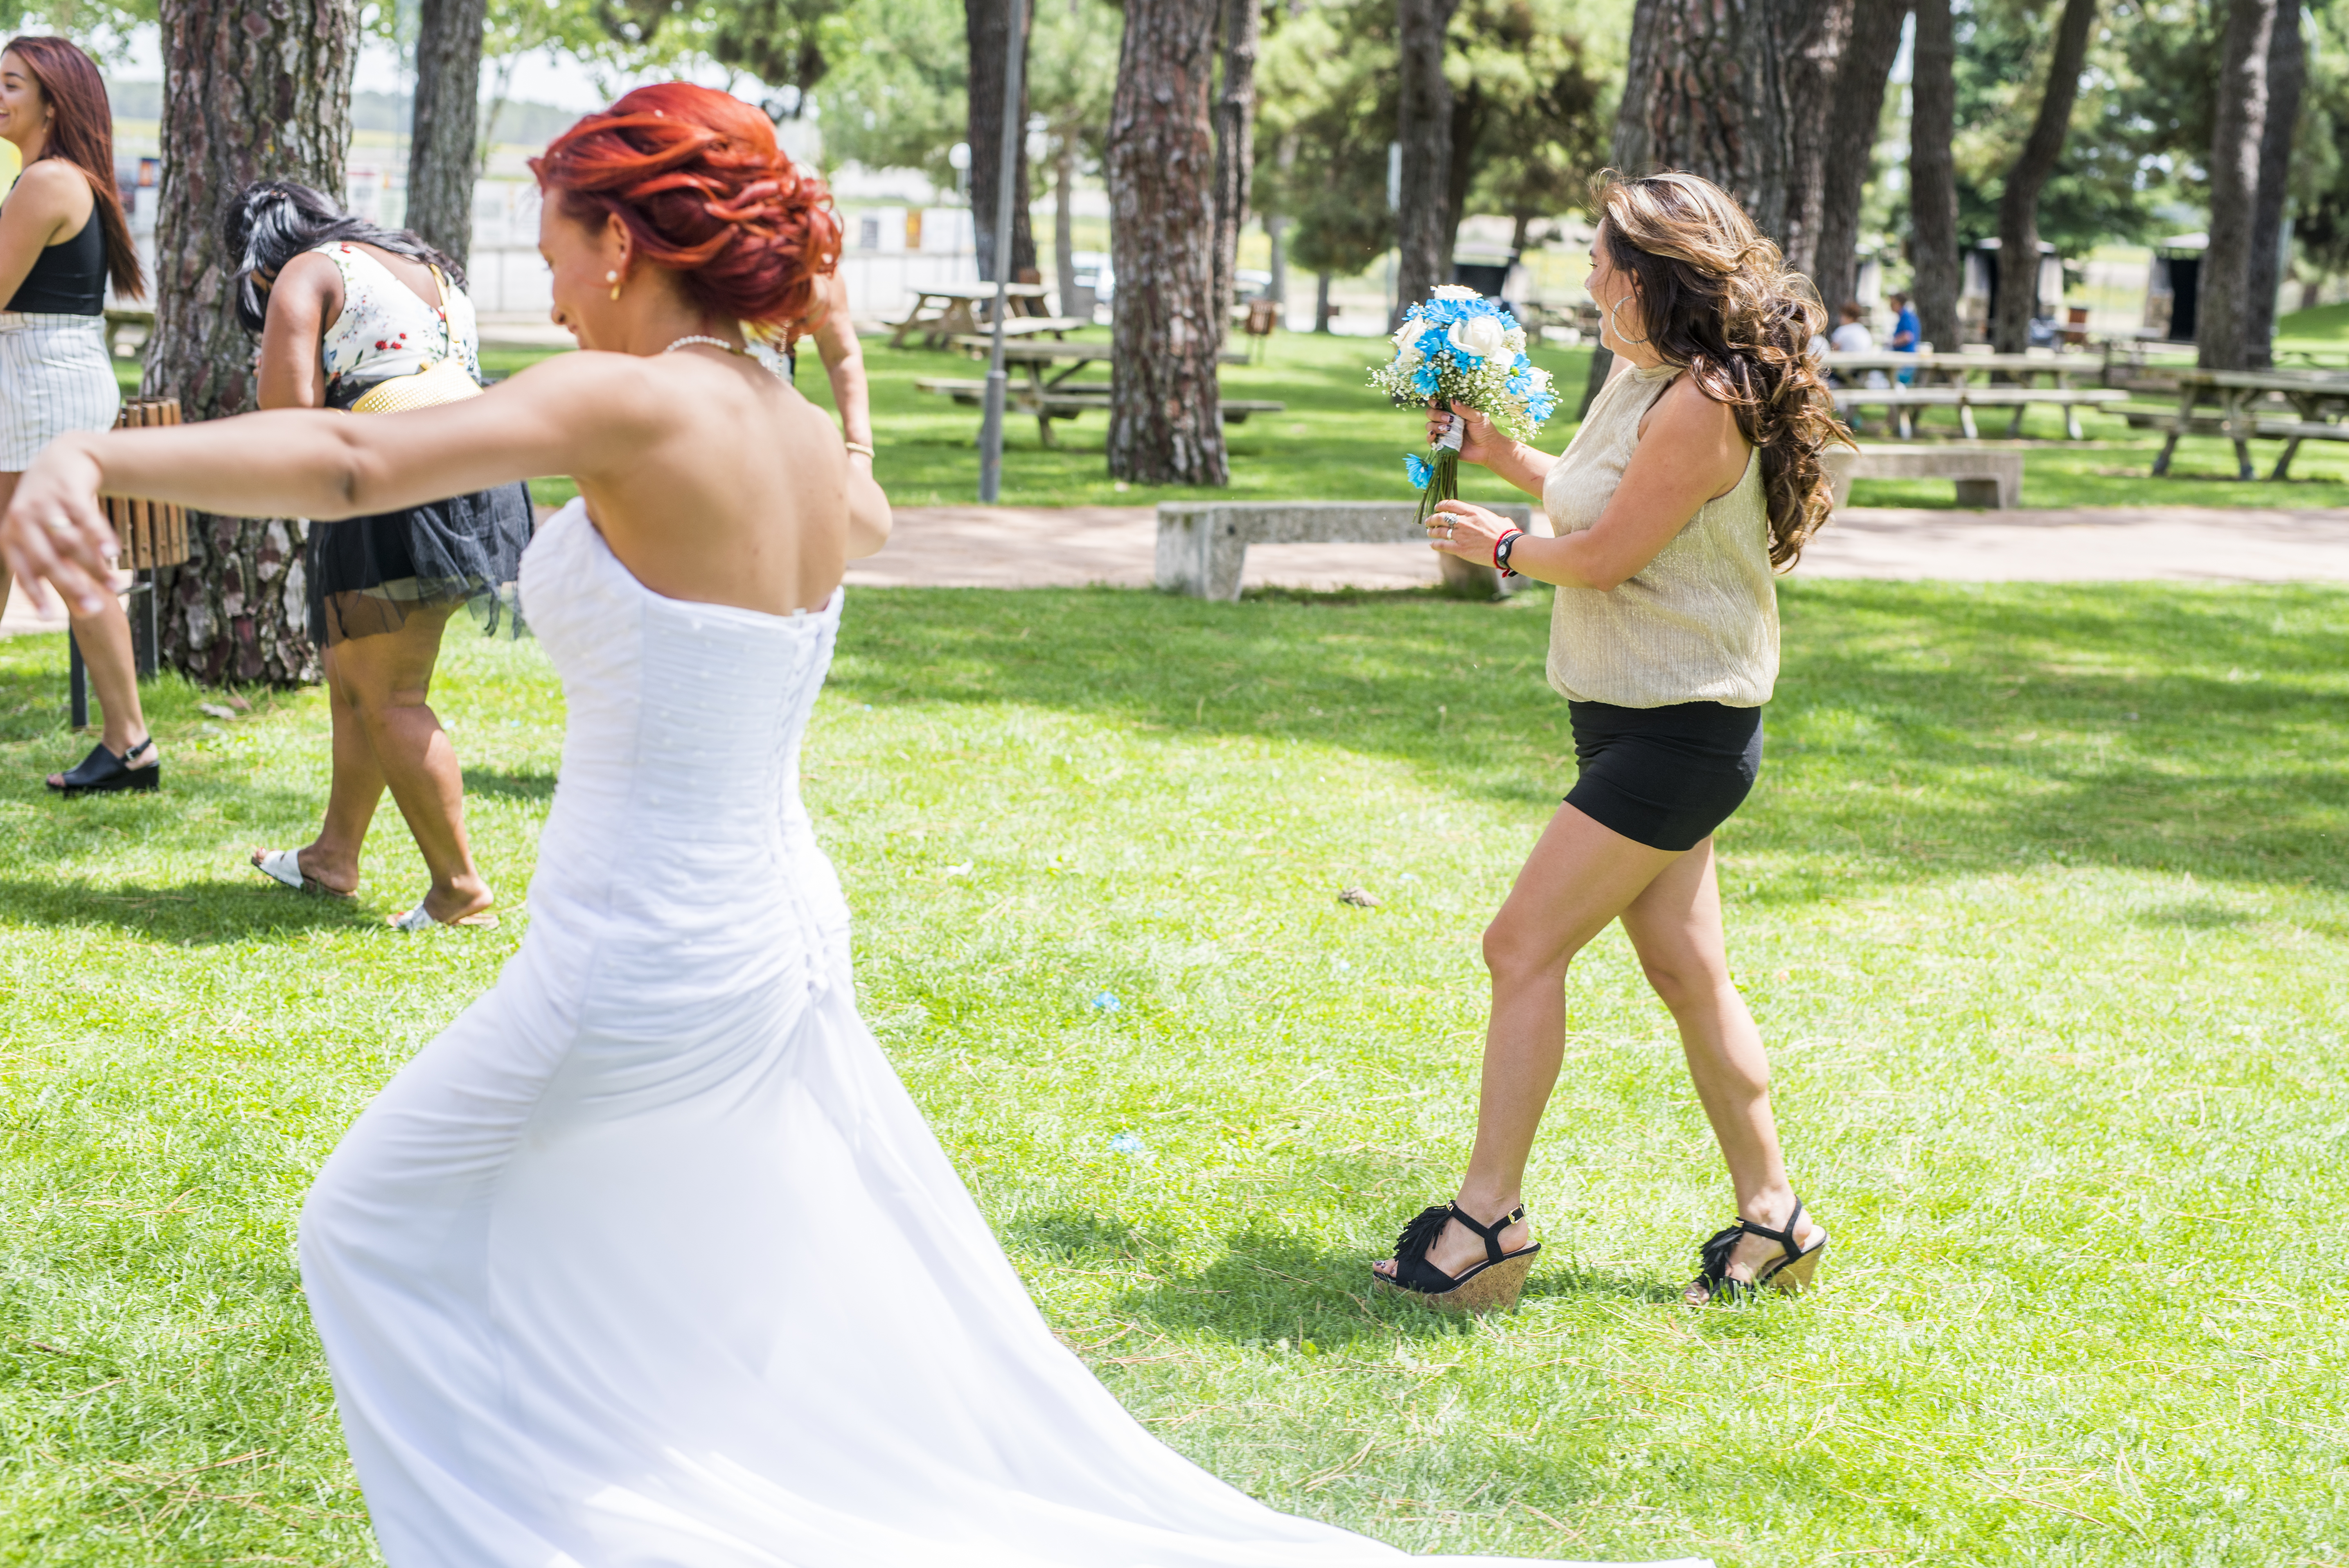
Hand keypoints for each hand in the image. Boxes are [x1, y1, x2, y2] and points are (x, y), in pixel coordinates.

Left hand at [0, 438, 117, 615]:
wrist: (61, 459)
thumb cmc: (51, 507)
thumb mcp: (37, 532)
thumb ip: (50, 561)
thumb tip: (74, 601)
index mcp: (11, 535)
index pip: (22, 570)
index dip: (36, 595)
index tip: (50, 619)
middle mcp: (22, 520)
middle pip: (48, 560)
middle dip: (72, 587)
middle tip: (94, 610)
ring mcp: (45, 504)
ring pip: (70, 543)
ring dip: (94, 567)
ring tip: (115, 586)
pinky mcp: (68, 492)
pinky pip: (86, 520)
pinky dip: (101, 538)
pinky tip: (114, 555)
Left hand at [1425, 499, 1514, 565]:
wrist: (1507, 548)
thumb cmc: (1507, 534)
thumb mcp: (1499, 520)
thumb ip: (1493, 519)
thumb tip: (1502, 521)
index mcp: (1473, 512)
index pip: (1451, 504)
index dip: (1441, 505)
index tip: (1437, 507)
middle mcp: (1464, 522)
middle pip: (1441, 517)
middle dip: (1433, 518)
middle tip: (1429, 521)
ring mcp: (1461, 535)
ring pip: (1440, 531)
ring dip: (1432, 531)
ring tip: (1429, 532)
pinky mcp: (1460, 549)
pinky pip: (1443, 545)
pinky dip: (1435, 544)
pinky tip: (1432, 544)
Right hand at [1426, 399, 1510, 467]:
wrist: (1488, 449)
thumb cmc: (1484, 430)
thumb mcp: (1477, 417)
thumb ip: (1465, 410)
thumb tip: (1452, 400)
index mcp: (1453, 411)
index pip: (1438, 403)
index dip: (1434, 402)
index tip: (1438, 403)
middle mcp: (1445, 421)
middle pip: (1430, 413)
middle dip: (1437, 415)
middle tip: (1449, 419)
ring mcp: (1443, 433)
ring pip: (1429, 426)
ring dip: (1435, 426)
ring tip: (1448, 429)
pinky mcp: (1442, 445)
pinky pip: (1429, 440)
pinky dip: (1429, 437)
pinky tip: (1434, 435)